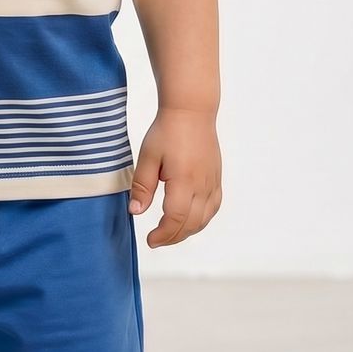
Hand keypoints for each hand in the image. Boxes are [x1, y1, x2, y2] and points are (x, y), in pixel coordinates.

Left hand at [128, 107, 223, 247]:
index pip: (176, 219)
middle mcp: (203, 184)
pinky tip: (190, 220)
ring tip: (170, 233)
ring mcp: (212, 182)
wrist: (191, 111)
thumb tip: (135, 212)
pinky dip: (202, 219)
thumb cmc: (167, 131)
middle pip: (192, 224)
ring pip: (205, 218)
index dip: (163, 234)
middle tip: (156, 240)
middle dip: (173, 237)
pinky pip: (214, 206)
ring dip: (188, 231)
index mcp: (184, 180)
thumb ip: (142, 186)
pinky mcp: (217, 178)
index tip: (150, 240)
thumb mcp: (148, 157)